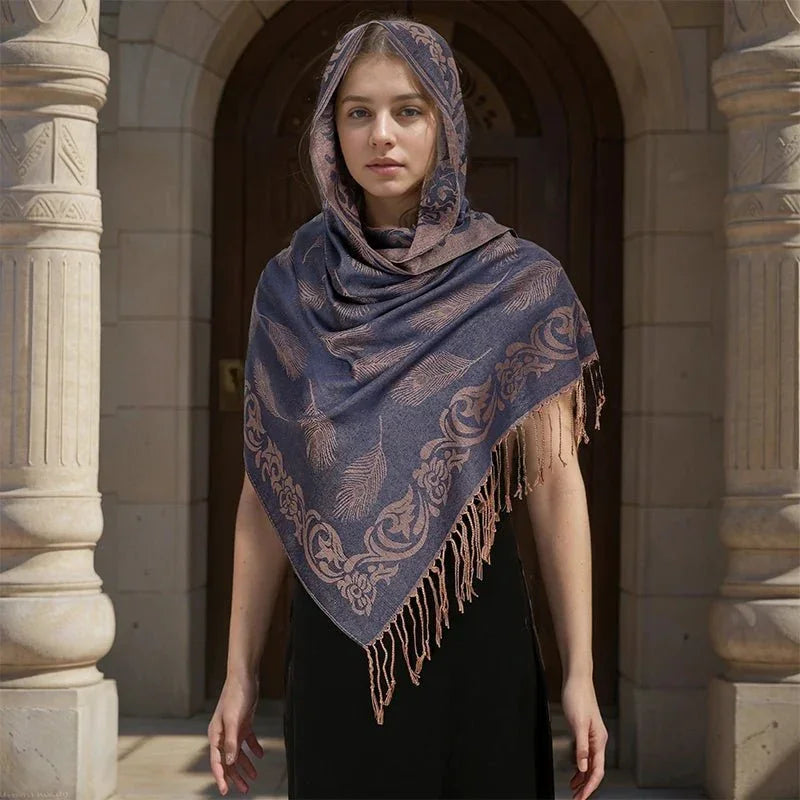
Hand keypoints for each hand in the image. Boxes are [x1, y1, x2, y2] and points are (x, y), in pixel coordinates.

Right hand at [208, 673, 264, 794]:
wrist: (245, 676)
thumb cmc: (236, 695)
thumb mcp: (234, 719)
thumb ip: (231, 741)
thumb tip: (230, 762)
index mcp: (216, 734)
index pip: (217, 761)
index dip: (221, 777)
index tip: (225, 791)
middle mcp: (223, 733)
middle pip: (228, 760)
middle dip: (235, 776)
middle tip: (244, 789)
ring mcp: (233, 728)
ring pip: (238, 753)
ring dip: (245, 765)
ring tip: (254, 777)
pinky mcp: (243, 723)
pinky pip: (247, 740)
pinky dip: (253, 748)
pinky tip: (260, 755)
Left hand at [561, 674, 606, 799]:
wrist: (576, 679)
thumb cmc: (578, 697)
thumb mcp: (577, 724)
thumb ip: (581, 747)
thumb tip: (583, 768)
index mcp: (599, 740)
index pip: (597, 770)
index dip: (590, 786)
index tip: (582, 797)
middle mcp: (597, 739)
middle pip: (594, 769)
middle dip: (586, 786)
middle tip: (577, 798)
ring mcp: (591, 735)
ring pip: (590, 763)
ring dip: (583, 778)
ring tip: (574, 789)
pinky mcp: (584, 731)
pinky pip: (585, 755)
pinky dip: (580, 766)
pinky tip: (575, 771)